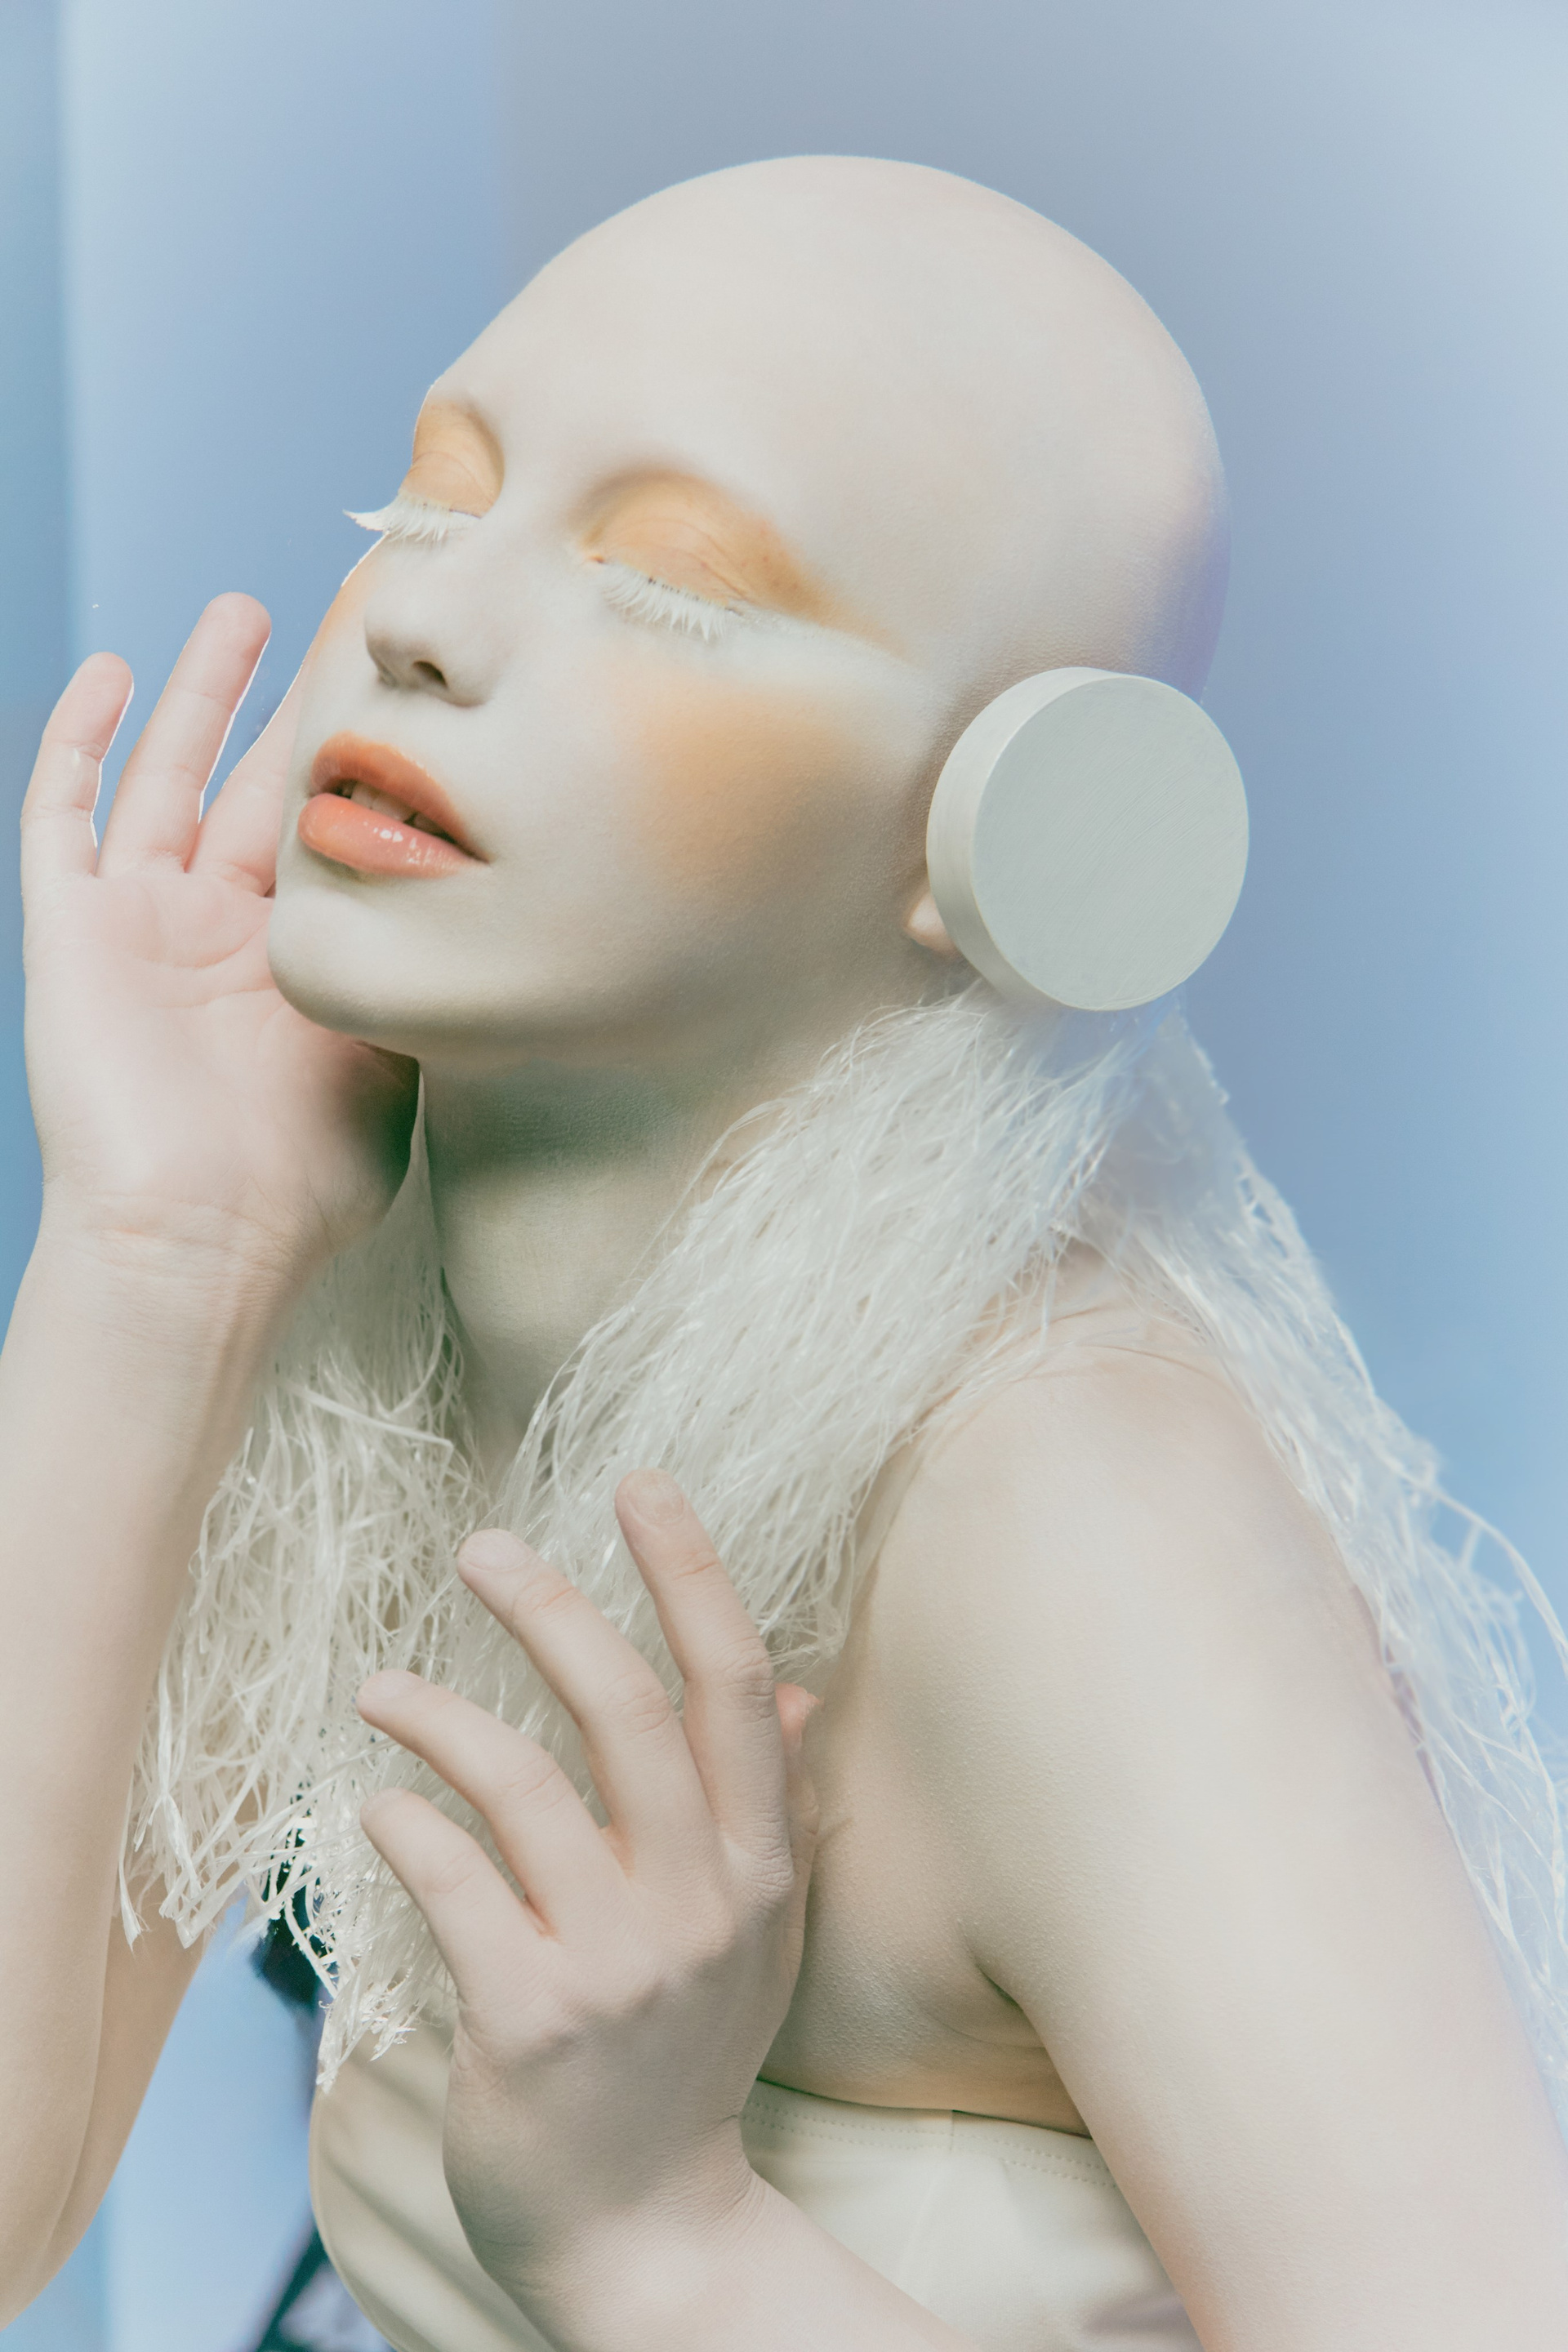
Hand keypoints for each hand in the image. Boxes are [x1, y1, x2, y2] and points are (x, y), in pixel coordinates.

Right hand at [21, 596, 416, 1299]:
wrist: (203, 1235)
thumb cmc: (302, 1175)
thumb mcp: (391, 1061)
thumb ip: (414, 978)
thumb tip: (480, 920)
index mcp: (292, 963)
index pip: (323, 831)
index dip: (355, 761)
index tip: (405, 691)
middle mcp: (216, 934)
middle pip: (252, 785)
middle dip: (287, 705)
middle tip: (332, 622)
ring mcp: (140, 926)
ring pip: (166, 776)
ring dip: (198, 694)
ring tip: (239, 613)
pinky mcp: (71, 929)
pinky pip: (62, 815)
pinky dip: (80, 740)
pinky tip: (111, 673)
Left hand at [356, 1470, 818, 2336]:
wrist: (647, 2236)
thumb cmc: (692, 2056)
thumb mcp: (758, 1931)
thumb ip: (774, 1808)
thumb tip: (790, 1691)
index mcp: (759, 1865)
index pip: (732, 1686)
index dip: (689, 1574)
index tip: (641, 1483)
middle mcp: (700, 1902)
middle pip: (626, 1710)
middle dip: (551, 1609)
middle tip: (482, 1549)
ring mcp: (617, 1963)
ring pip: (523, 1786)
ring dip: (441, 1716)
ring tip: (383, 1687)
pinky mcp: (528, 2020)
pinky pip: (454, 1883)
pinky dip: (409, 1825)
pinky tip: (380, 1805)